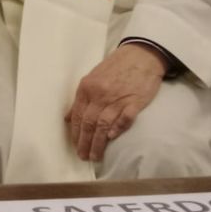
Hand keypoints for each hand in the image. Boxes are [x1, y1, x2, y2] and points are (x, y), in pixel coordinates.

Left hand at [65, 43, 164, 161]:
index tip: (75, 146)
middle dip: (84, 142)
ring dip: (98, 143)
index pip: (78, 115)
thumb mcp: (93, 78)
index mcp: (87, 87)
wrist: (141, 55)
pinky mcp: (135, 101)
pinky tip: (111, 138)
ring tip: (95, 156)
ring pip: (103, 125)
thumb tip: (69, 118)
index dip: (76, 133)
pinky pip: (124, 118)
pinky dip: (117, 129)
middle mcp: (100, 94)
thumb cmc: (116, 67)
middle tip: (83, 156)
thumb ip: (82, 98)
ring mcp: (118, 98)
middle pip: (89, 123)